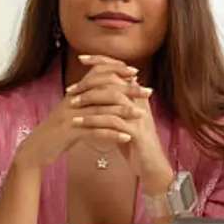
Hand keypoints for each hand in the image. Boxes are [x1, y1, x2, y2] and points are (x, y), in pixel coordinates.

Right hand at [13, 59, 145, 170]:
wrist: (35, 149)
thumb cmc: (57, 133)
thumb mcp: (73, 112)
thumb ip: (88, 101)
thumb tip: (109, 92)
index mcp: (75, 93)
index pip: (98, 74)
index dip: (116, 71)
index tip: (135, 73)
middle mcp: (72, 100)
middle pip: (104, 89)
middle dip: (128, 90)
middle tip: (148, 92)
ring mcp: (70, 116)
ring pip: (101, 110)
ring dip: (124, 112)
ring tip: (142, 115)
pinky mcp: (69, 133)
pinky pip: (94, 131)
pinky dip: (112, 134)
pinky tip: (126, 137)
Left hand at [68, 55, 173, 194]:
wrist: (151, 166)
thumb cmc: (135, 143)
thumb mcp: (125, 118)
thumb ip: (115, 103)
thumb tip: (99, 87)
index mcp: (137, 95)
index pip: (119, 69)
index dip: (102, 61)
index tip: (82, 58)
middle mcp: (139, 101)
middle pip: (114, 80)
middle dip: (90, 82)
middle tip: (71, 89)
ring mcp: (139, 116)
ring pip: (112, 98)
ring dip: (89, 100)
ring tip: (71, 105)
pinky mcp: (135, 132)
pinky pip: (111, 121)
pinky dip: (93, 121)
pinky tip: (79, 123)